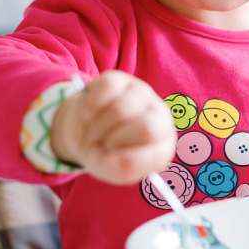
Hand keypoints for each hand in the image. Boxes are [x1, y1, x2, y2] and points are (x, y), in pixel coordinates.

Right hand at [50, 71, 176, 185]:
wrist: (86, 131)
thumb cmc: (107, 153)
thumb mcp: (113, 170)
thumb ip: (120, 169)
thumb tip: (114, 161)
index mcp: (163, 144)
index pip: (158, 154)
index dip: (128, 160)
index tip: (109, 161)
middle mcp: (159, 116)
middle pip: (146, 128)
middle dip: (114, 140)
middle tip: (102, 144)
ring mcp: (142, 94)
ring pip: (121, 110)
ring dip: (98, 125)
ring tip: (94, 130)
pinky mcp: (121, 78)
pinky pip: (107, 88)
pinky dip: (91, 105)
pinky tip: (89, 113)